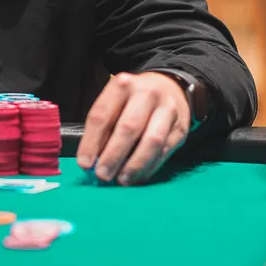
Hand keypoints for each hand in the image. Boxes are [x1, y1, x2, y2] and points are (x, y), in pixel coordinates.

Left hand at [76, 72, 190, 184]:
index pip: (102, 115)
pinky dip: (149, 167)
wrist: (170, 88)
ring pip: (152, 141)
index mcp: (122, 85)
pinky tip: (137, 176)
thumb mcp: (114, 102)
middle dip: (113, 155)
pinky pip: (164, 151)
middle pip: (128, 128)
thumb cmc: (133, 100)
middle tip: (102, 175)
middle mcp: (146, 94)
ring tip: (122, 180)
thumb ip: (103, 128)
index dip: (91, 142)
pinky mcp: (180, 127)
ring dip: (134, 165)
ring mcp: (167, 110)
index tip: (85, 164)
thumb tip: (92, 161)